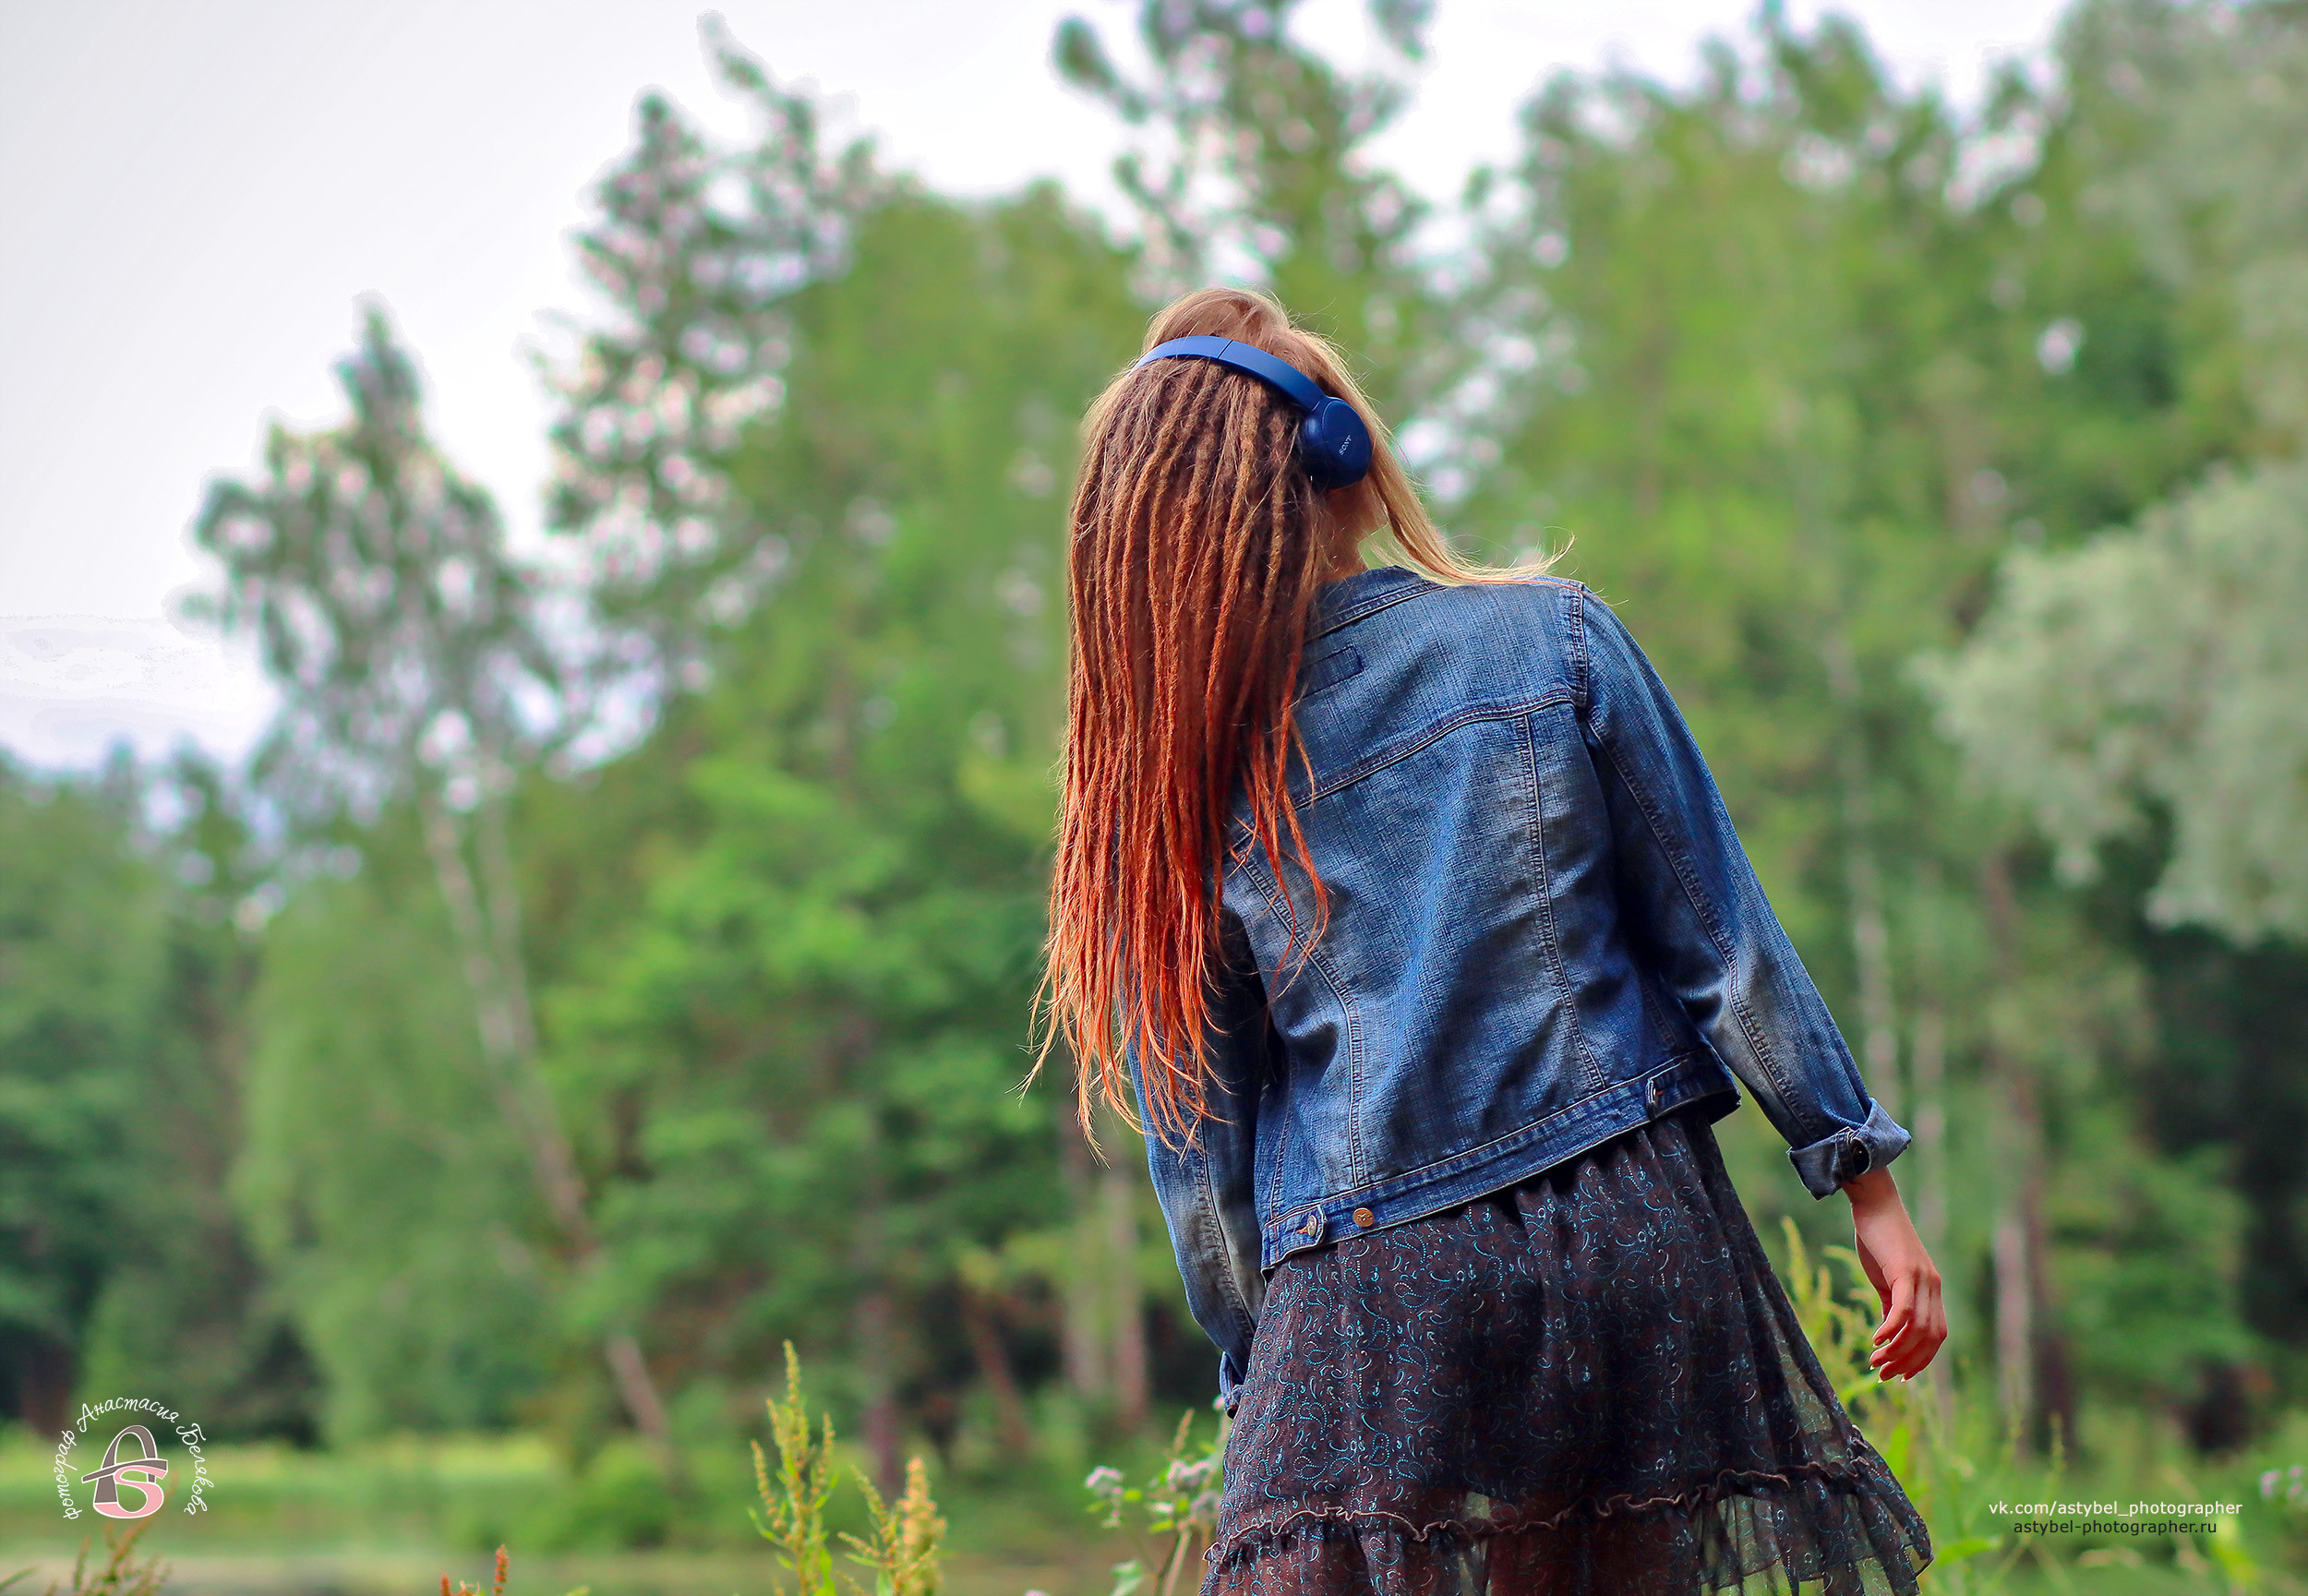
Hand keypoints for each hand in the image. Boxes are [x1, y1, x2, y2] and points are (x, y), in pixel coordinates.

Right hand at [1842, 1168, 1945, 1380]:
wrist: (1875, 1202)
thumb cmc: (1878, 1237)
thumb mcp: (1886, 1275)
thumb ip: (1891, 1301)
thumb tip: (1887, 1329)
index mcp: (1931, 1289)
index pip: (1935, 1336)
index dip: (1921, 1360)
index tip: (1899, 1376)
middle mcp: (1932, 1287)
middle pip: (1930, 1338)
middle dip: (1907, 1362)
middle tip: (1882, 1375)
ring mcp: (1921, 1278)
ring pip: (1917, 1328)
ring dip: (1896, 1351)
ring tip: (1874, 1362)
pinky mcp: (1905, 1270)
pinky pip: (1904, 1309)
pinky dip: (1891, 1329)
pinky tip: (1875, 1340)